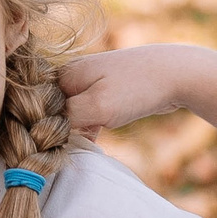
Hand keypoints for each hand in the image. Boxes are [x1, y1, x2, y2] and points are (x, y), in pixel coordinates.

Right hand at [59, 44, 216, 137]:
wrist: (177, 73)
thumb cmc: (136, 88)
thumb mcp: (97, 107)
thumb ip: (67, 119)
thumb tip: (45, 129)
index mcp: (63, 75)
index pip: (39, 108)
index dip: (45, 128)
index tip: (60, 143)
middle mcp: (72, 76)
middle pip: (54, 112)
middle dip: (65, 130)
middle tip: (83, 139)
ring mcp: (89, 83)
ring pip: (73, 116)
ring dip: (81, 131)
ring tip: (96, 136)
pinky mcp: (105, 92)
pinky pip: (89, 115)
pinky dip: (93, 128)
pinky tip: (101, 136)